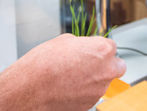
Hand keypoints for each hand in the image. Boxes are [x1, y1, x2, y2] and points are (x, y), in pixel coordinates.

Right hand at [0, 34, 125, 110]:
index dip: (99, 47)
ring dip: (94, 78)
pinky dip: (85, 90)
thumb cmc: (43, 64)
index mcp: (101, 51)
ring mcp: (98, 90)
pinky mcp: (90, 104)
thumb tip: (84, 47)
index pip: (111, 46)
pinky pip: (92, 94)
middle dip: (107, 64)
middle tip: (91, 62)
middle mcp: (105, 71)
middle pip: (118, 65)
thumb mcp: (63, 41)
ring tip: (73, 75)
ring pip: (104, 81)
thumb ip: (81, 44)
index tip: (91, 49)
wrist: (29, 91)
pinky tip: (69, 86)